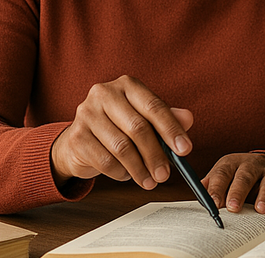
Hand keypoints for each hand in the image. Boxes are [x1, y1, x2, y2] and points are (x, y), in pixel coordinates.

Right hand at [50, 75, 193, 189]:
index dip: (172, 129)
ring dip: (140, 169)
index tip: (185, 150)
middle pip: (138, 128)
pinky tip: (127, 174)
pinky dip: (121, 172)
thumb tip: (188, 119)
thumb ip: (167, 117)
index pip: (154, 107)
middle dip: (156, 155)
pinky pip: (105, 161)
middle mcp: (105, 94)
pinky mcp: (76, 137)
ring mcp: (87, 114)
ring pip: (121, 147)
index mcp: (127, 85)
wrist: (81, 139)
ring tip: (150, 181)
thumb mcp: (145, 117)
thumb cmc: (119, 126)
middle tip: (165, 175)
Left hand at [202, 152, 264, 214]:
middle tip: (232, 207)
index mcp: (232, 163)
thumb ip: (209, 185)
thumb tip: (198, 196)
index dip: (217, 187)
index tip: (212, 202)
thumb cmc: (236, 175)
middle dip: (238, 191)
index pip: (223, 172)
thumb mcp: (221, 175)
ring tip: (260, 209)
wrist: (264, 163)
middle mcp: (252, 166)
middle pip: (245, 176)